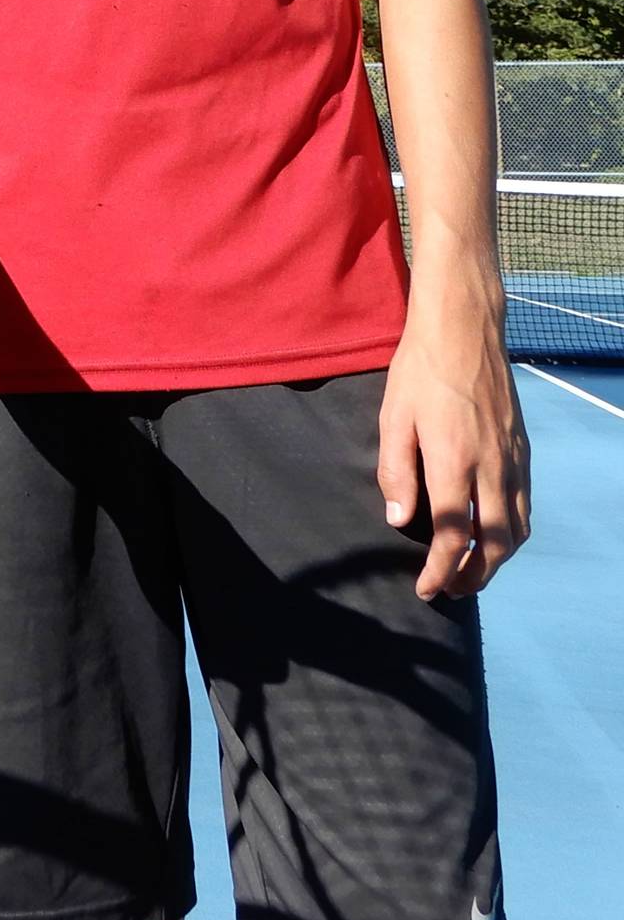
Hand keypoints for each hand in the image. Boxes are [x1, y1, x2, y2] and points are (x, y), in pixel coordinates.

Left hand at [379, 286, 530, 599]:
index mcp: (454, 461)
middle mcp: (491, 466)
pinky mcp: (523, 448)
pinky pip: (525, 503)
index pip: (453, 535)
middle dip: (474, 576)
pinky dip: (513, 531)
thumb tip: (399, 519)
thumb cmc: (420, 370)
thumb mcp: (393, 417)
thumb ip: (396, 471)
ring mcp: (513, 458)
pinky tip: (495, 532)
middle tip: (451, 591)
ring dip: (498, 559)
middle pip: (495, 543)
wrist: (464, 328)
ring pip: (518, 528)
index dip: (441, 570)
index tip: (426, 589)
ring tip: (473, 571)